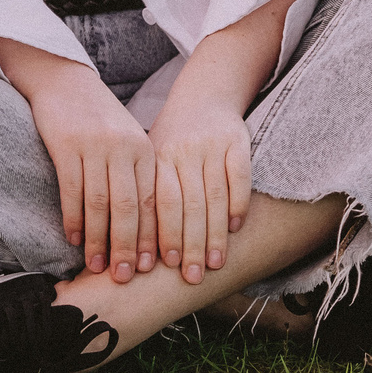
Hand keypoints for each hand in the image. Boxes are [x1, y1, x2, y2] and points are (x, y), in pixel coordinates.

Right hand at [21, 60, 157, 281]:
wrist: (65, 82)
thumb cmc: (99, 120)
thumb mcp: (127, 142)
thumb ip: (138, 177)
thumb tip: (145, 230)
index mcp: (144, 150)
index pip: (153, 202)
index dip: (151, 237)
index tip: (149, 268)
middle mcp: (123, 148)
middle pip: (129, 208)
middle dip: (126, 246)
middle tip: (123, 277)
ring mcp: (95, 146)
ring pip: (99, 204)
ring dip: (98, 239)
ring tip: (96, 267)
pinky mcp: (66, 145)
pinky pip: (71, 190)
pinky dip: (73, 218)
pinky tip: (73, 239)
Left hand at [147, 98, 252, 284]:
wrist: (204, 95)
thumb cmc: (172, 138)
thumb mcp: (152, 156)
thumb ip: (146, 194)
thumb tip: (131, 245)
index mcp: (158, 156)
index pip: (161, 202)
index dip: (165, 234)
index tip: (166, 266)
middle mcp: (184, 150)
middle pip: (189, 205)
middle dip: (190, 244)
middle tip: (192, 277)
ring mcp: (212, 146)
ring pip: (215, 197)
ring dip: (215, 234)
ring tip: (214, 264)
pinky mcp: (238, 142)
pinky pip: (240, 178)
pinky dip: (238, 205)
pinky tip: (235, 229)